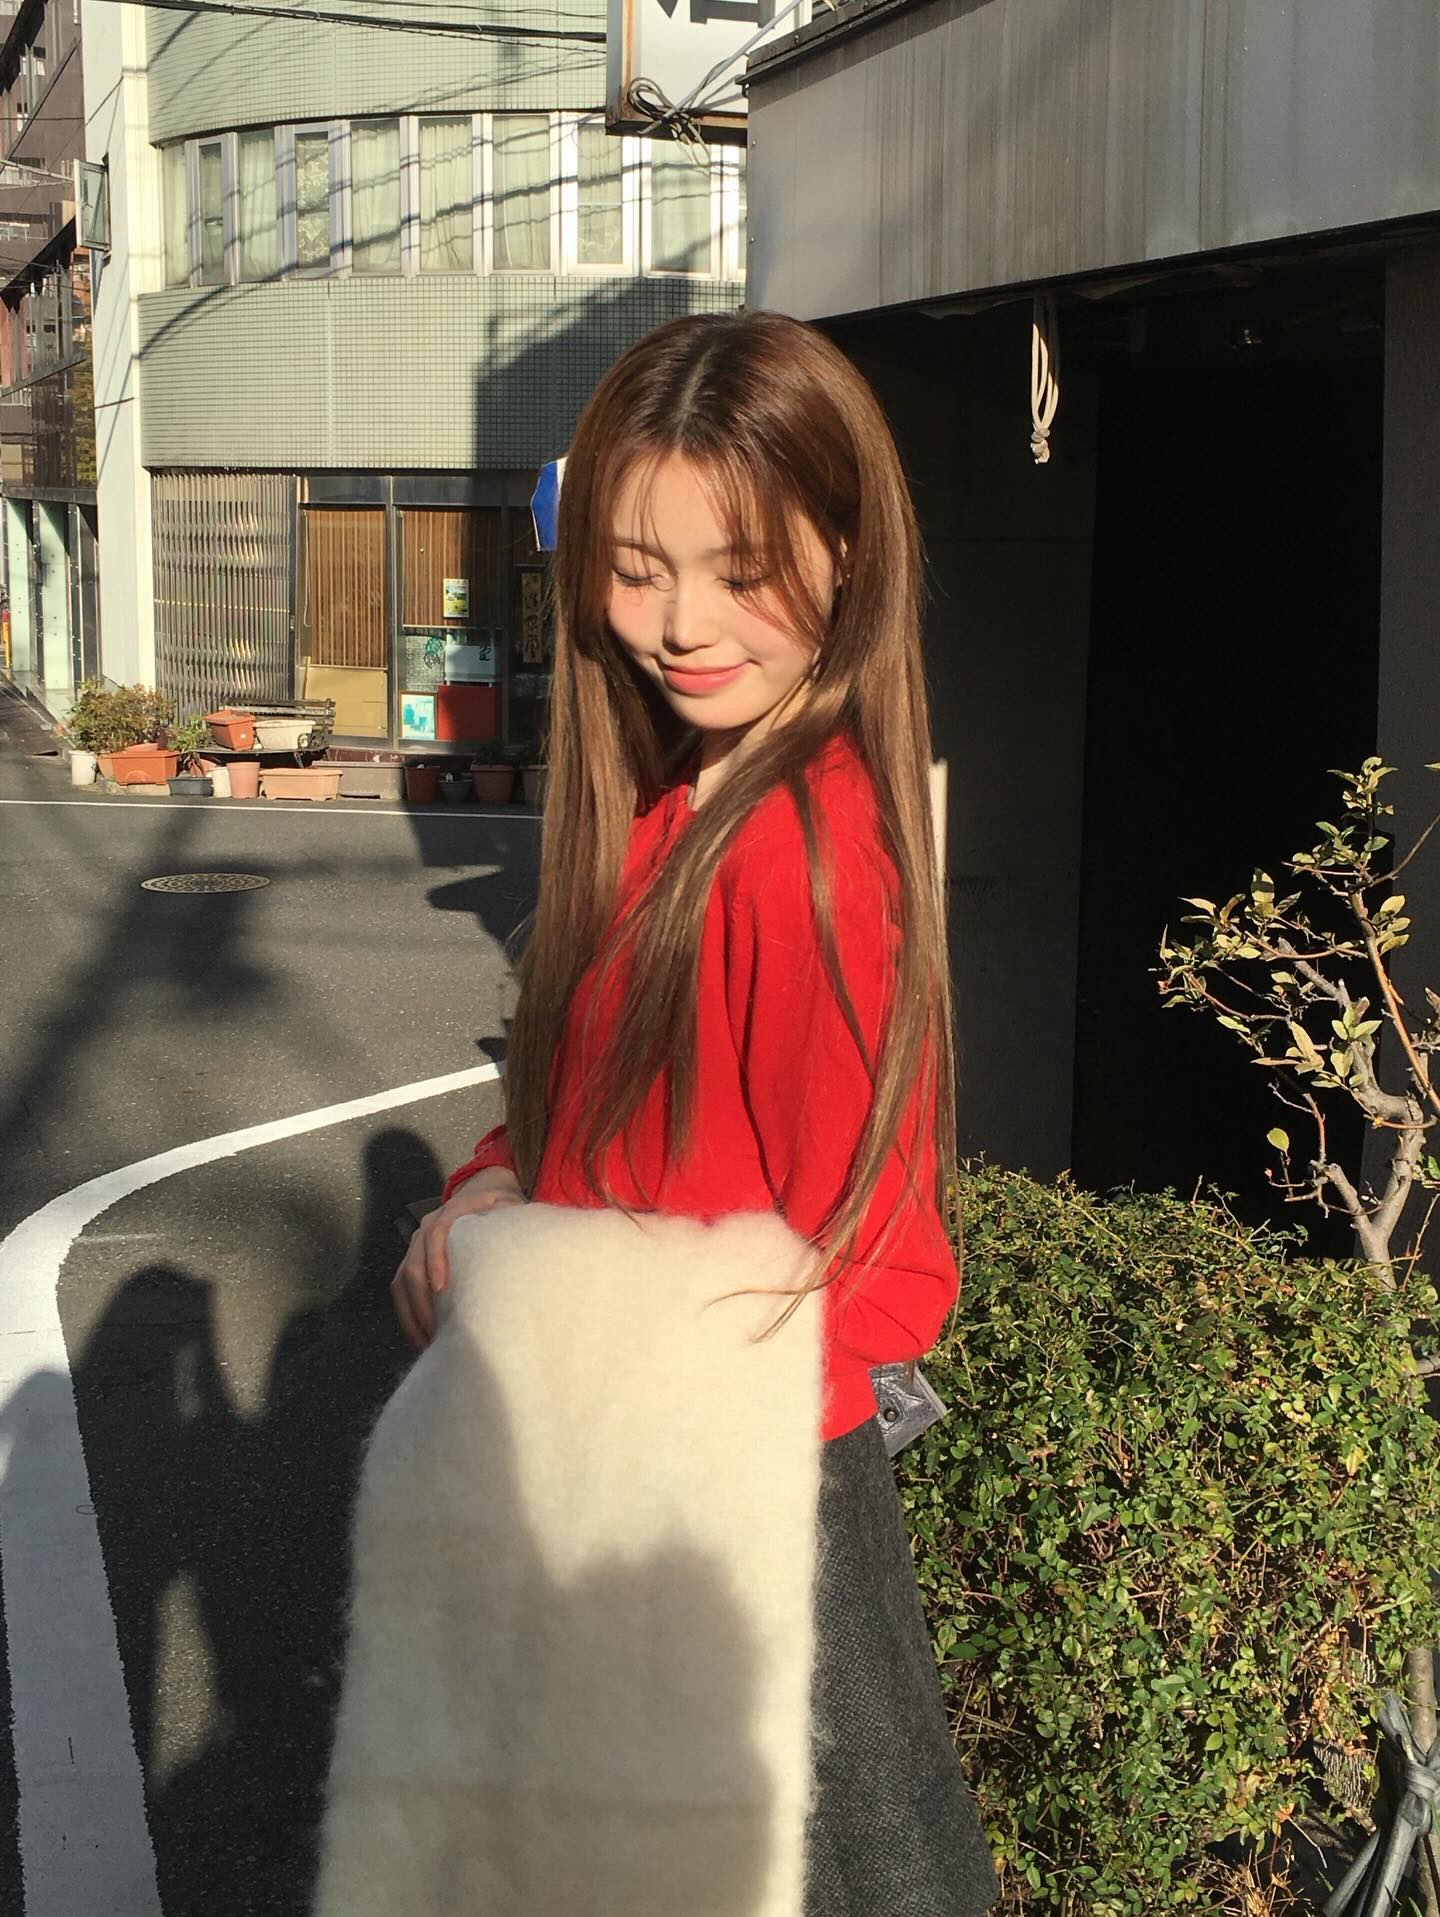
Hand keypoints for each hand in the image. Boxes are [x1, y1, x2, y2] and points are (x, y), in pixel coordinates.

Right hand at [390, 1168, 526, 1352]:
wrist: (482, 1192)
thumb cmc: (499, 1205)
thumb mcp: (509, 1206)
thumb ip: (512, 1219)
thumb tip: (526, 1246)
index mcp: (451, 1212)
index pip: (436, 1235)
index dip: (435, 1261)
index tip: (440, 1289)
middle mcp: (426, 1227)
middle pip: (412, 1265)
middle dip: (420, 1302)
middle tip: (435, 1331)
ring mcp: (417, 1246)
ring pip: (401, 1282)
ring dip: (411, 1314)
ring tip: (427, 1342)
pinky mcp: (414, 1262)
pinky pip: (401, 1290)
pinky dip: (409, 1314)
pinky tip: (422, 1336)